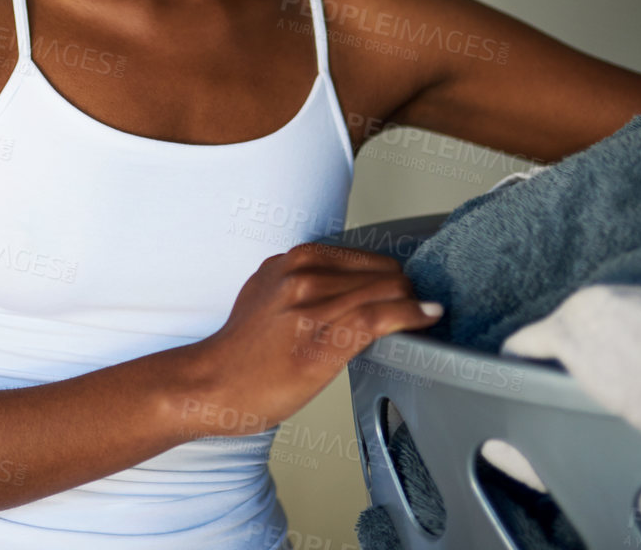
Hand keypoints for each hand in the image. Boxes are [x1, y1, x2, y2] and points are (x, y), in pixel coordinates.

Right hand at [181, 242, 441, 437]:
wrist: (211, 384)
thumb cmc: (240, 353)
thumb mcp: (266, 297)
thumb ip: (301, 285)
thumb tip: (345, 291)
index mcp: (289, 261)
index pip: (361, 256)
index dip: (389, 275)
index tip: (403, 290)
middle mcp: (301, 273)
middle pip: (379, 270)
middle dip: (405, 288)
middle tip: (416, 308)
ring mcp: (312, 304)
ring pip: (386, 289)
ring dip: (413, 302)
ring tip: (424, 315)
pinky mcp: (324, 337)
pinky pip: (382, 315)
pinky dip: (413, 313)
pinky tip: (428, 316)